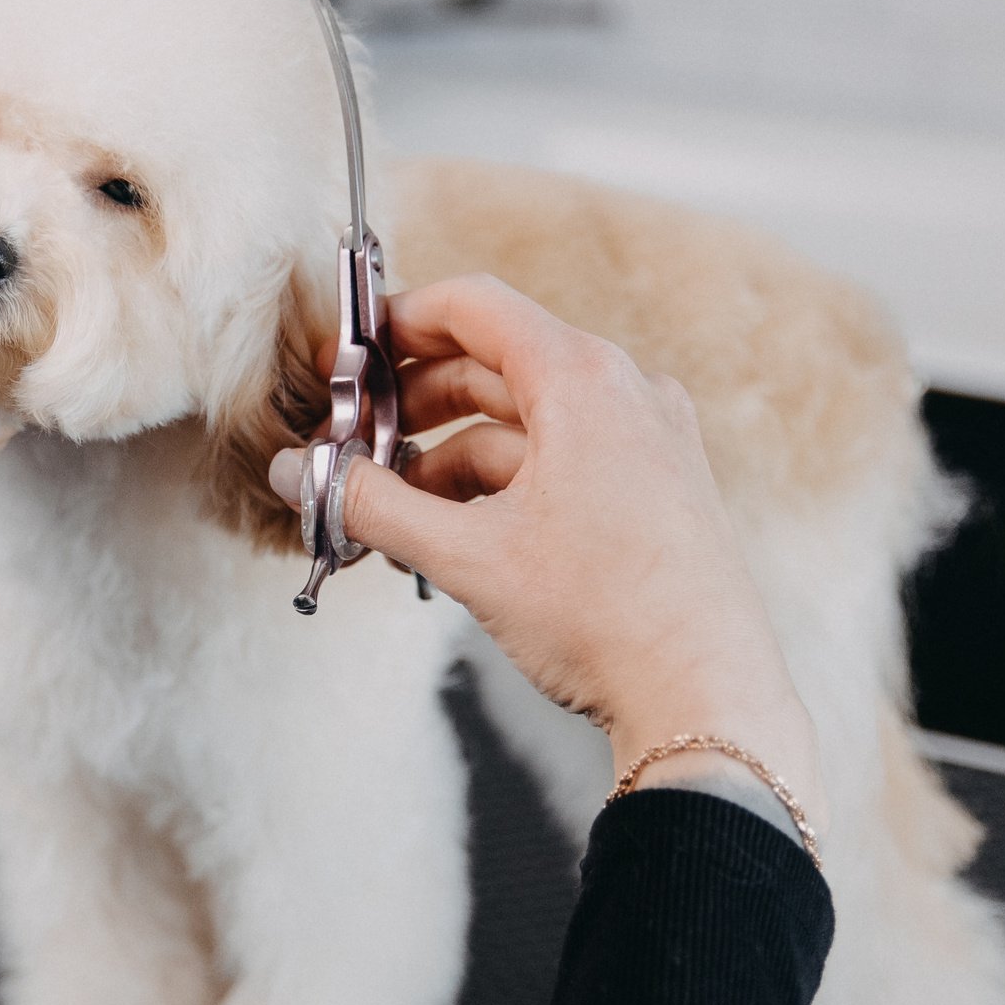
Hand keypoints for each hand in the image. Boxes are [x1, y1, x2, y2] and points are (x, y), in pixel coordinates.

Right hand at [268, 276, 822, 824]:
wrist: (704, 698)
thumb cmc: (606, 617)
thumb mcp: (467, 557)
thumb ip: (370, 505)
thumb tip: (300, 474)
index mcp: (584, 380)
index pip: (473, 306)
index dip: (397, 323)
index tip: (345, 359)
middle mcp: (624, 392)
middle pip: (494, 364)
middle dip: (412, 406)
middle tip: (351, 448)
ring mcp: (645, 439)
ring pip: (524, 421)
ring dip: (449, 455)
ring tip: (392, 510)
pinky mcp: (653, 486)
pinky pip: (560, 458)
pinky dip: (499, 482)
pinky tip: (452, 532)